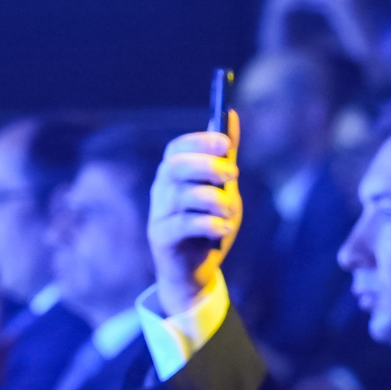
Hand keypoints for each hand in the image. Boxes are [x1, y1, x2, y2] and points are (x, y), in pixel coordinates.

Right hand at [147, 115, 242, 314]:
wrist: (195, 273)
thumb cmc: (209, 227)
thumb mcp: (223, 191)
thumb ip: (225, 159)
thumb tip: (231, 117)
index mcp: (173, 175)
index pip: (177, 148)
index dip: (199, 141)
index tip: (225, 143)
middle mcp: (161, 190)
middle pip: (175, 166)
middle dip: (206, 166)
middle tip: (232, 176)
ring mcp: (158, 214)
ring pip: (182, 196)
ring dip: (214, 200)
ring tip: (230, 214)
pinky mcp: (161, 238)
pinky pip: (182, 225)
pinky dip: (208, 224)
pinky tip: (223, 228)